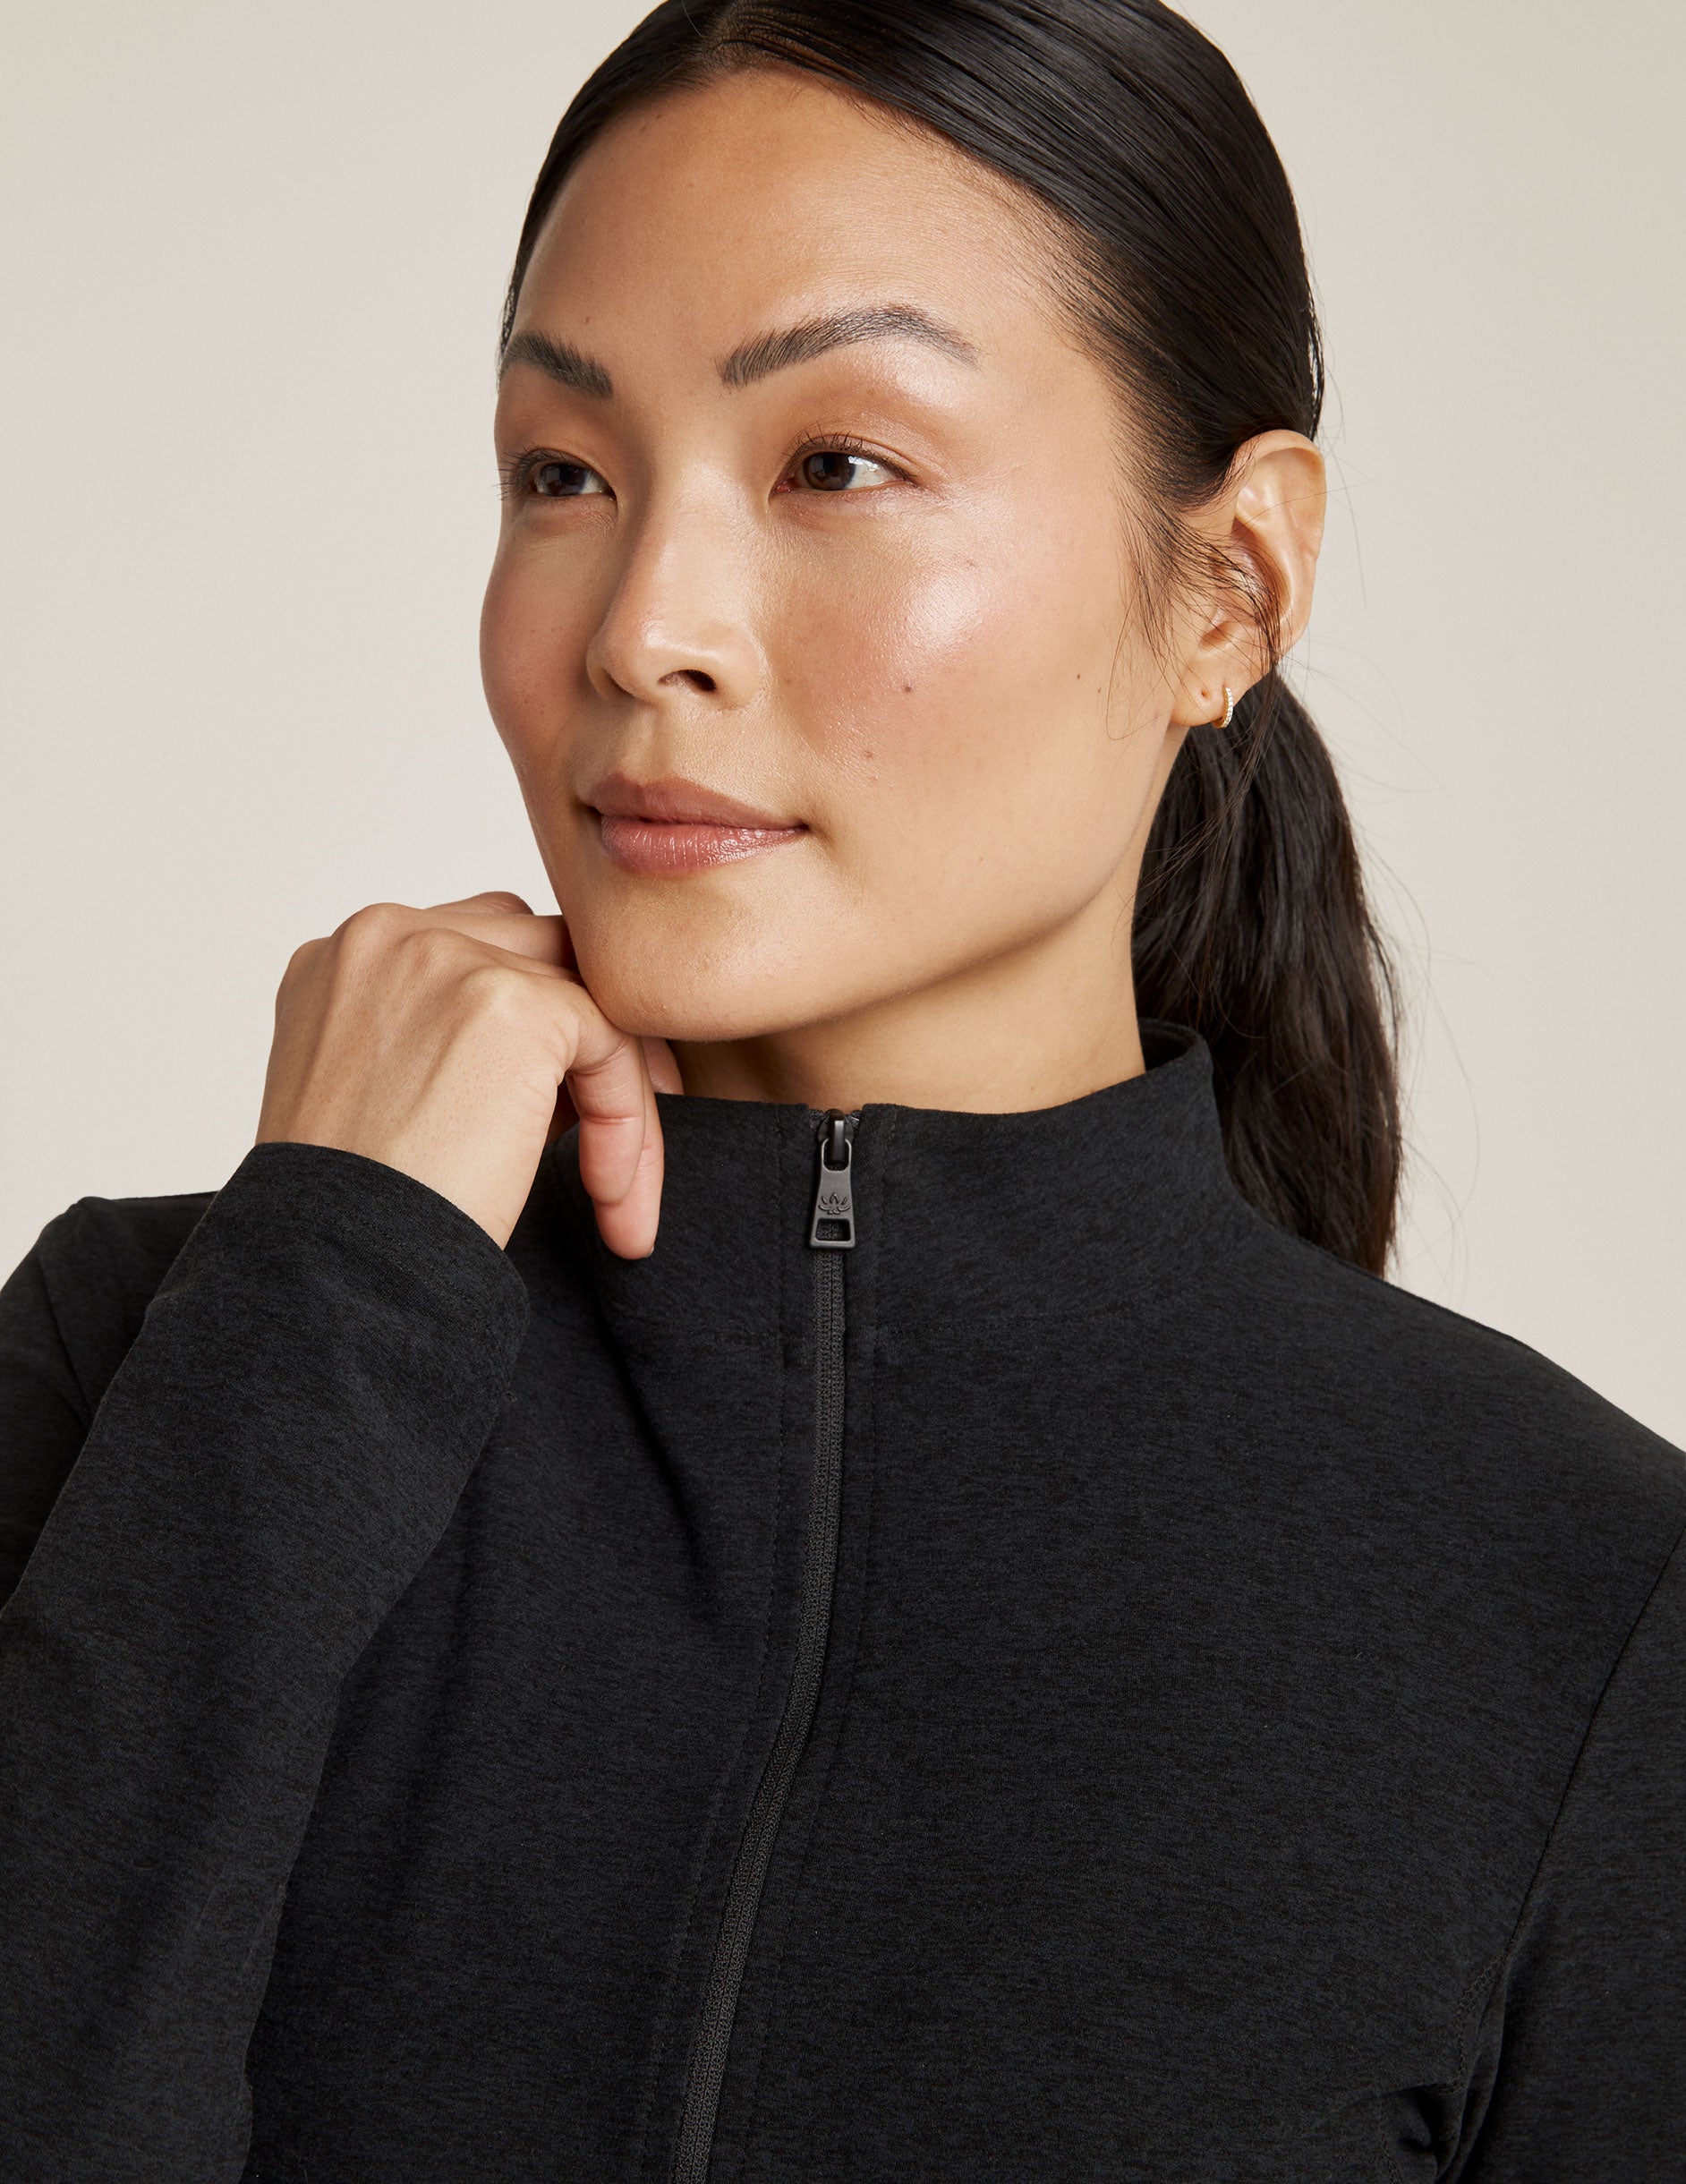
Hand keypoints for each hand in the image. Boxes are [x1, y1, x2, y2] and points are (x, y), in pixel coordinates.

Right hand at [256, 892, 679, 1254]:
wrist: (334, 1272)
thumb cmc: (350, 1216)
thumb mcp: (375, 1099)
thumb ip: (437, 1045)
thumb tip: (543, 1059)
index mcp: (346, 957)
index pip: (476, 952)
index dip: (530, 1035)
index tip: (551, 1126)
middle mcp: (387, 937)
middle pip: (538, 955)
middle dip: (586, 1047)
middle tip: (615, 1142)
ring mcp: (448, 959)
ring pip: (585, 1001)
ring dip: (619, 1098)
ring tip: (617, 1193)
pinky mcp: (514, 1005)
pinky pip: (611, 1043)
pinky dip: (625, 1121)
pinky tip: (608, 1196)